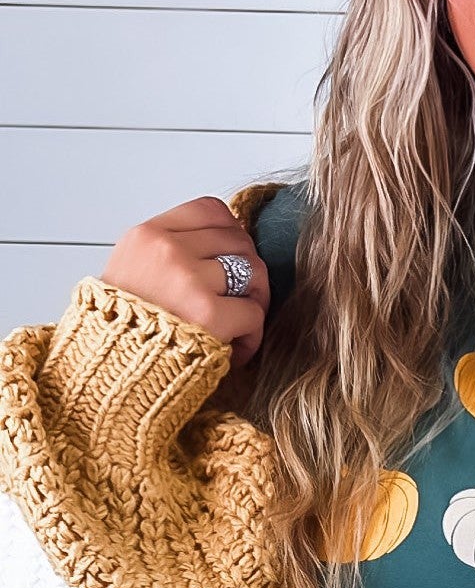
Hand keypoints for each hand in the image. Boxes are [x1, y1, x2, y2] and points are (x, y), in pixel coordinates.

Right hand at [100, 195, 269, 370]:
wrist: (107, 376)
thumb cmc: (122, 334)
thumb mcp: (130, 273)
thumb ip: (169, 254)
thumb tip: (225, 244)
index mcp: (147, 236)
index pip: (212, 211)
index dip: (233, 236)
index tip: (230, 262)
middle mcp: (166, 250)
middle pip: (239, 241)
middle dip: (248, 274)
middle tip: (239, 303)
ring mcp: (187, 279)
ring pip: (254, 272)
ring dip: (254, 304)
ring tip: (237, 329)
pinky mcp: (208, 314)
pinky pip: (253, 312)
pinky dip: (251, 336)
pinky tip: (233, 352)